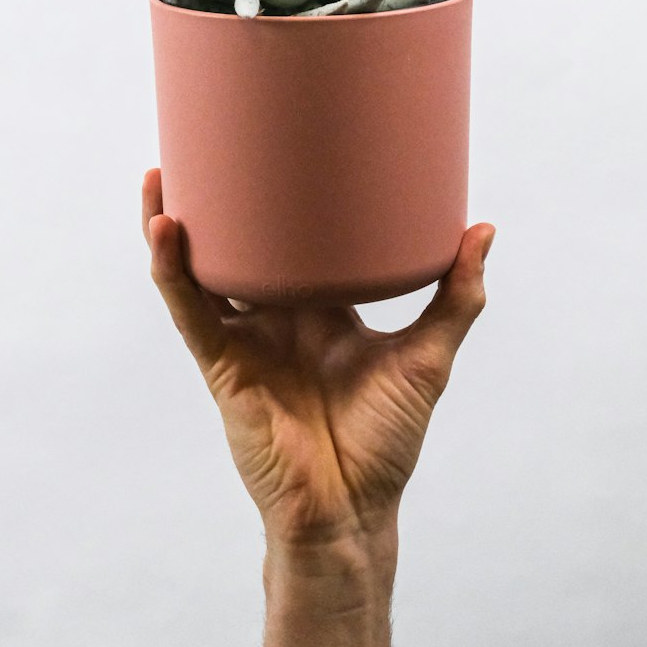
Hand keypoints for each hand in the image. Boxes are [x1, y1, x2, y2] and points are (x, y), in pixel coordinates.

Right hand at [142, 167, 494, 549]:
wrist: (352, 509)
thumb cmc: (387, 440)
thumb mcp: (428, 355)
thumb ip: (457, 296)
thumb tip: (483, 228)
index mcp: (317, 308)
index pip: (293, 241)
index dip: (280, 200)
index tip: (282, 143)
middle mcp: (275, 317)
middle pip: (236, 245)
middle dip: (216, 199)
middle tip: (210, 137)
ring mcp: (244, 339)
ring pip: (197, 270)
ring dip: (173, 224)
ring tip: (164, 173)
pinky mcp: (222, 365)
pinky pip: (190, 312)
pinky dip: (174, 272)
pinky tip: (167, 230)